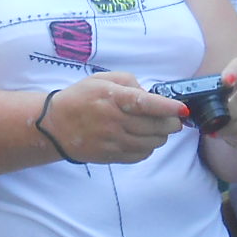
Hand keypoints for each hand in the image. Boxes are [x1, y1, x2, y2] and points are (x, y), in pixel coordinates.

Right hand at [40, 72, 188, 164]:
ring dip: (161, 136)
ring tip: (156, 128)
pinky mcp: (111, 156)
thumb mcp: (102, 79)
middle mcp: (114, 121)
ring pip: (153, 142)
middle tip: (173, 118)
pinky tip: (143, 139)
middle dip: (171, 122)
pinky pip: (141, 155)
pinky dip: (148, 148)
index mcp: (113, 98)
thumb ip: (129, 82)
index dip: (169, 107)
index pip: (147, 104)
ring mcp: (113, 141)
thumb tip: (150, 95)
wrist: (54, 125)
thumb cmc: (80, 98)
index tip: (182, 109)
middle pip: (157, 126)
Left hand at [203, 58, 236, 161]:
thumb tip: (183, 101)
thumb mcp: (225, 96)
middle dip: (227, 111)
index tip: (225, 81)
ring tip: (216, 131)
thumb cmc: (234, 107)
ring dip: (230, 128)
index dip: (234, 71)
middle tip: (213, 120)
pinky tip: (230, 138)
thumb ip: (210, 94)